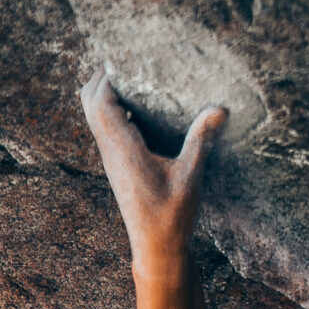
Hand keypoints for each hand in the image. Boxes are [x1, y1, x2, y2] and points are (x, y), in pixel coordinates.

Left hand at [82, 71, 226, 281]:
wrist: (156, 252)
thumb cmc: (172, 219)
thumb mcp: (190, 179)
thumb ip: (201, 141)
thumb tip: (220, 109)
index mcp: (123, 151)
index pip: (101, 102)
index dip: (109, 75)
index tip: (127, 56)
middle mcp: (111, 152)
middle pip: (88, 102)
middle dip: (101, 77)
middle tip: (126, 60)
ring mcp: (111, 160)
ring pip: (94, 115)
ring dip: (106, 92)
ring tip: (133, 76)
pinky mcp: (118, 166)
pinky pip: (106, 128)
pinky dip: (114, 109)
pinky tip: (139, 106)